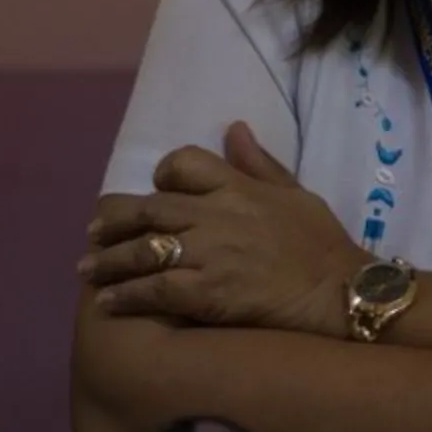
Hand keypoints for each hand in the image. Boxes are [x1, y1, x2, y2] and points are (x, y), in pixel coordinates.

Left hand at [81, 122, 359, 335]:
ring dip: (109, 262)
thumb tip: (233, 127)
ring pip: (143, 250)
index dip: (161, 178)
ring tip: (88, 272)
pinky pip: (155, 290)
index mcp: (237, 187)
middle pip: (149, 209)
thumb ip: (259, 163)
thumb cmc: (323, 245)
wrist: (343, 293)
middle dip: (114, 222)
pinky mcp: (208, 292)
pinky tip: (110, 304)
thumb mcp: (296, 193)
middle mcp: (217, 215)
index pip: (183, 164)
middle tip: (92, 234)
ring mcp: (210, 254)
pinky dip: (127, 296)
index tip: (153, 194)